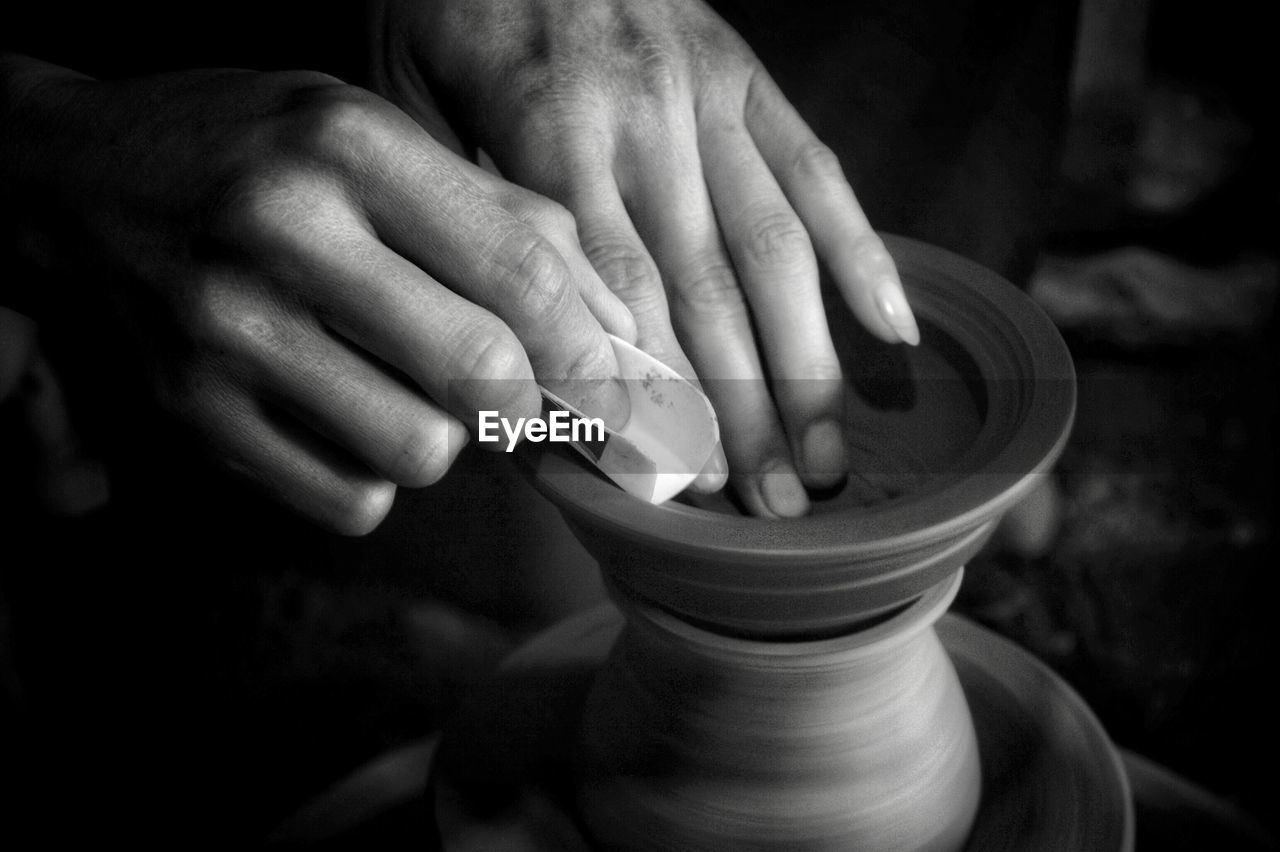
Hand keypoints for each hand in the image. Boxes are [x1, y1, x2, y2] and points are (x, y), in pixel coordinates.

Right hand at [2, 57, 634, 532]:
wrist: (69, 177)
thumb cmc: (251, 151)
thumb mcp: (374, 136)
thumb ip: (501, 217)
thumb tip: (613, 326)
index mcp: (347, 146)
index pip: (518, 271)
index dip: (592, 349)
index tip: (623, 389)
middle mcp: (282, 233)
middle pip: (480, 375)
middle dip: (533, 405)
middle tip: (528, 394)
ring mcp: (225, 333)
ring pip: (419, 452)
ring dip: (446, 438)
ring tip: (411, 389)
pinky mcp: (191, 413)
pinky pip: (347, 499)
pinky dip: (375, 476)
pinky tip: (349, 418)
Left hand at [371, 0, 919, 516]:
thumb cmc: (439, 11)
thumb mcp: (402, 105)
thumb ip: (461, 223)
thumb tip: (500, 359)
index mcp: (544, 127)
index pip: (615, 293)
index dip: (659, 397)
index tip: (684, 484)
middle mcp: (642, 117)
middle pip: (706, 291)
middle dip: (744, 412)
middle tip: (775, 509)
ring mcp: (706, 94)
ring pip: (772, 247)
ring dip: (808, 363)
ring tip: (830, 461)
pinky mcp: (745, 74)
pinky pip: (816, 168)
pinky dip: (862, 251)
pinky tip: (893, 330)